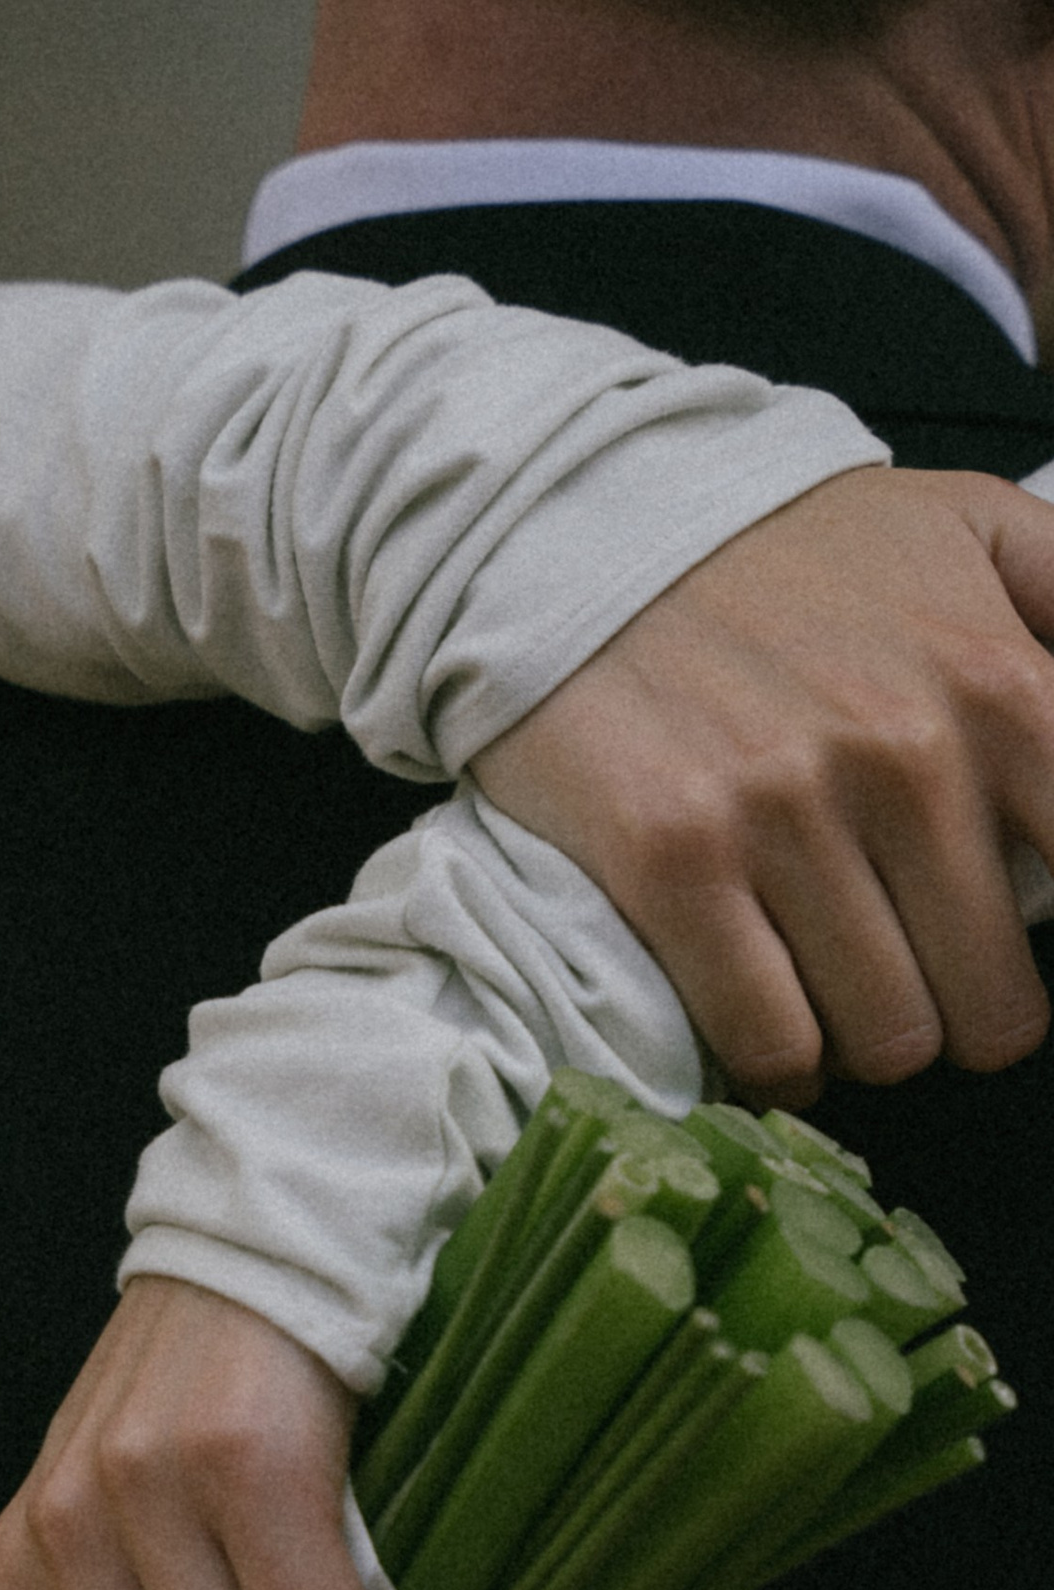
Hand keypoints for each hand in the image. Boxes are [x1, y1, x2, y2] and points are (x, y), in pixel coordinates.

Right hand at [474, 463, 1053, 1102]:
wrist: (583, 526)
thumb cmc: (790, 550)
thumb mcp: (972, 527)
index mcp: (995, 680)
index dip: (1053, 943)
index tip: (1017, 943)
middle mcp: (902, 756)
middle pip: (995, 1005)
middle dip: (967, 1015)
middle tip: (926, 984)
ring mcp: (782, 817)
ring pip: (886, 1038)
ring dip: (871, 1040)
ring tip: (845, 998)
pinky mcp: (674, 866)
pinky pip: (770, 1041)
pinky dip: (781, 1063)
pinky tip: (776, 1027)